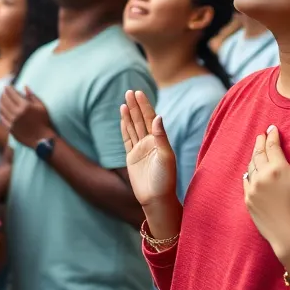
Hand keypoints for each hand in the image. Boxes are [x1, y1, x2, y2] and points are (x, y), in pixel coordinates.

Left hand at [0, 86, 53, 148]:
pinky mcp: (11, 128)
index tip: (7, 87)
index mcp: (25, 106)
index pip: (12, 94)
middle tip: (3, 92)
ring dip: (1, 102)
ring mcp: (13, 121)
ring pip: (2, 109)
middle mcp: (17, 113)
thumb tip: (25, 87)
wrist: (42, 138)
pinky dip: (1, 112)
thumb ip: (32, 96)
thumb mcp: (41, 106)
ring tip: (2, 99)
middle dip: (3, 94)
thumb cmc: (44, 121)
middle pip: (5, 101)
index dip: (8, 89)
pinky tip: (2, 110)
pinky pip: (3, 118)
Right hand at [120, 90, 177, 208]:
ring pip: (133, 127)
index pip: (151, 118)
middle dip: (136, 106)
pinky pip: (127, 139)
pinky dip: (124, 128)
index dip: (145, 106)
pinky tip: (123, 118)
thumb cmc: (165, 180)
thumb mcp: (166, 156)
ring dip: (129, 114)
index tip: (139, 93)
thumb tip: (158, 116)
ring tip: (124, 101)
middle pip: (141, 120)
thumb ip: (161, 136)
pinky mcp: (131, 158)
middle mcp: (150, 143)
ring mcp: (140, 149)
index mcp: (160, 141)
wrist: (156, 199)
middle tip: (130, 91)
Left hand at [243, 126, 289, 269]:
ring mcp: (252, 190)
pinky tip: (249, 173)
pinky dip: (248, 174)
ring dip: (254, 156)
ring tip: (257, 151)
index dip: (272, 135)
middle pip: (258, 153)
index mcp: (278, 169)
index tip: (272, 128)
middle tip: (262, 135)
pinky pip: (245, 182)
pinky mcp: (248, 202)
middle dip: (260, 142)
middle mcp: (262, 176)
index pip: (272, 146)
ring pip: (250, 167)